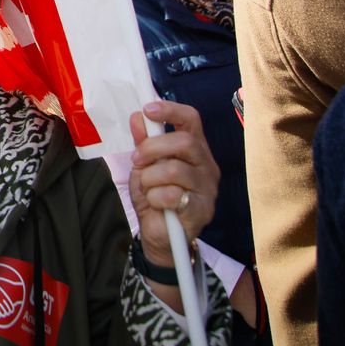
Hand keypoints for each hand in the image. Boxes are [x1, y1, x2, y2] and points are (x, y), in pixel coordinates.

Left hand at [127, 100, 218, 265]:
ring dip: (150, 178)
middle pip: (184, 141)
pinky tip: (156, 204)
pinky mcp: (202, 210)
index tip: (148, 110)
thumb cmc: (155, 197)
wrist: (159, 235)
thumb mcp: (143, 166)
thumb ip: (142, 142)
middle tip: (137, 160)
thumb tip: (137, 117)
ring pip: (175, 169)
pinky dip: (154, 198)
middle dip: (152, 148)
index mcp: (194, 149)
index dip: (171, 110)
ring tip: (147, 187)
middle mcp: (206, 165)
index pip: (192, 119)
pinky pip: (172, 195)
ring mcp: (207, 188)